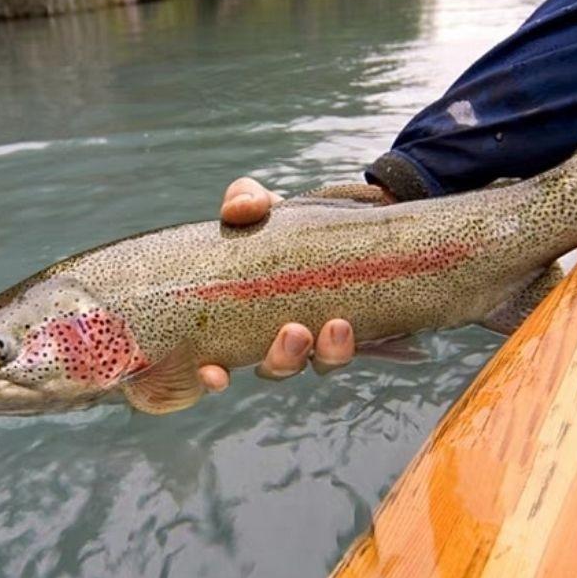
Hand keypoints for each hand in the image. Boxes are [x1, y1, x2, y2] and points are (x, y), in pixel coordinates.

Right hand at [198, 177, 356, 391]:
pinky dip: (356, 340)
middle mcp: (282, 338)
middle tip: (294, 332)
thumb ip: (244, 200)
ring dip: (329, 351)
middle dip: (284, 359)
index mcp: (244, 320)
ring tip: (337, 326)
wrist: (343, 217)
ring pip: (323, 362)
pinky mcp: (362, 328)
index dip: (213, 377)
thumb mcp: (260, 206)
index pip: (220, 362)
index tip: (216, 375)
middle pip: (278, 368)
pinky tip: (355, 324)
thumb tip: (241, 209)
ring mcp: (321, 337)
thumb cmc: (283, 222)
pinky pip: (362, 347)